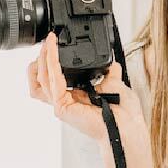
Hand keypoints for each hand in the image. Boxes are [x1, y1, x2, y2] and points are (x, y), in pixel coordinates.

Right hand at [27, 34, 144, 142]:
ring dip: (43, 58)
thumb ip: (109, 73)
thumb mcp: (114, 85)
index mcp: (75, 97)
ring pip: (42, 79)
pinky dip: (52, 63)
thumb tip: (112, 64)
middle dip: (40, 60)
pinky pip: (53, 81)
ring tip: (47, 42)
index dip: (50, 62)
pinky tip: (52, 50)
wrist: (127, 125)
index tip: (53, 45)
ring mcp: (61, 106)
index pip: (53, 79)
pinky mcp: (62, 107)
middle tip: (46, 42)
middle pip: (40, 79)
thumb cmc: (123, 114)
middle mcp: (65, 102)